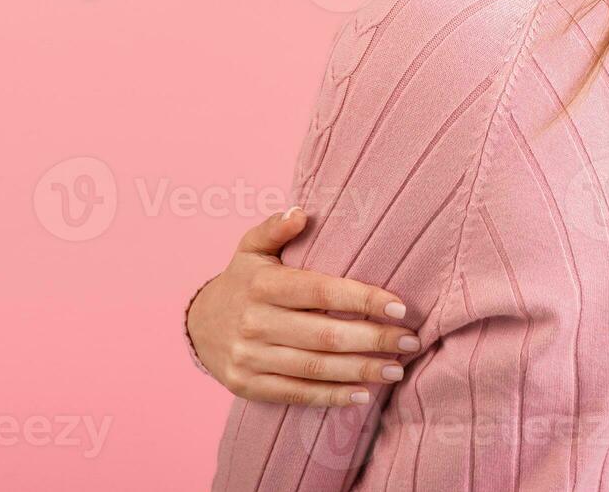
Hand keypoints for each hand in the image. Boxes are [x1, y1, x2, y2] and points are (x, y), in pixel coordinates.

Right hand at [186, 207, 419, 406]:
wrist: (196, 325)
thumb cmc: (243, 281)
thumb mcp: (251, 248)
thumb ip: (275, 227)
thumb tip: (301, 212)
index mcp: (263, 285)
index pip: (321, 292)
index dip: (363, 299)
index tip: (401, 307)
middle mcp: (255, 322)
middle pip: (325, 335)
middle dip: (374, 339)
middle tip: (412, 341)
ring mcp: (249, 357)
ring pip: (315, 368)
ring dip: (361, 371)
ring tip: (397, 369)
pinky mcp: (247, 385)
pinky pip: (296, 394)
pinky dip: (332, 397)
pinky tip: (364, 394)